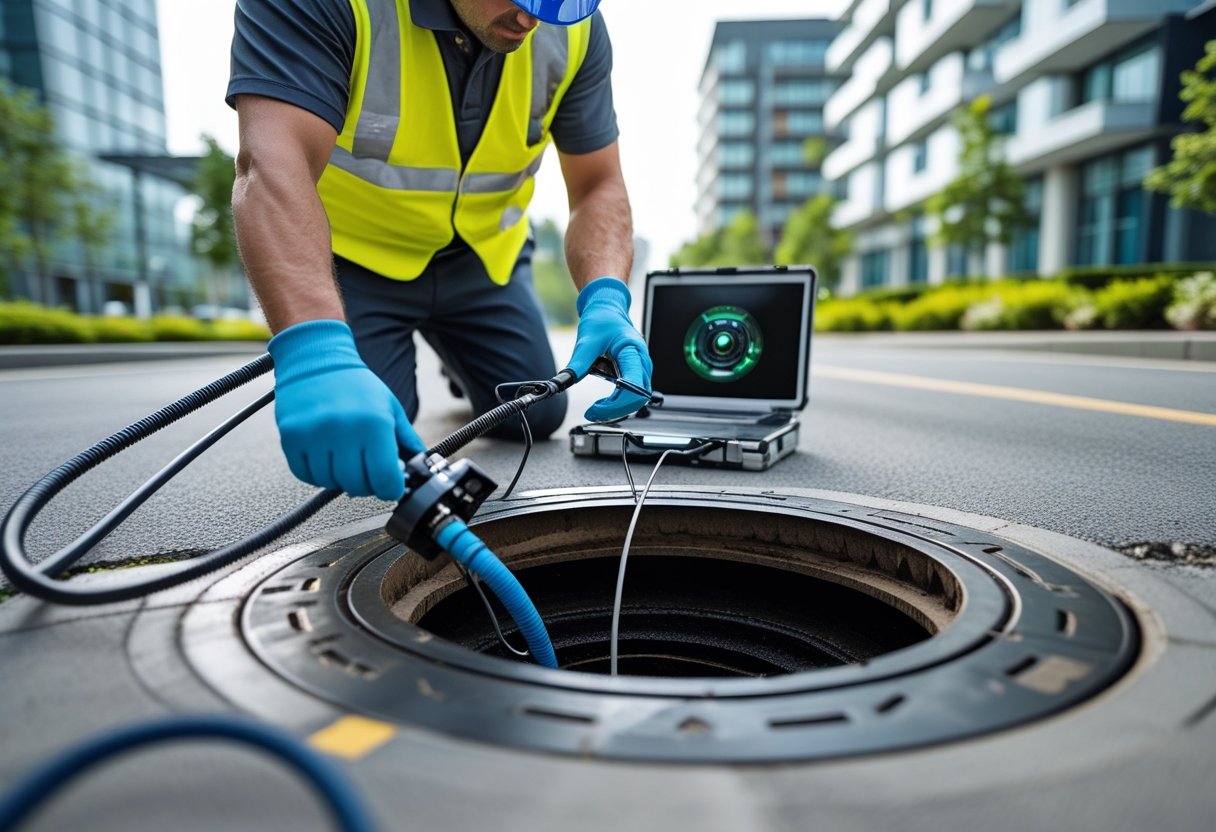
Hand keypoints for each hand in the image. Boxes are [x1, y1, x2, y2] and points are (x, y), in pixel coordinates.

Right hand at [268, 320, 424, 499]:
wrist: (316, 359)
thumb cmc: (355, 385)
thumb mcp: (390, 407)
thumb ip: (406, 439)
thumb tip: (420, 466)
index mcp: (374, 424)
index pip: (385, 479)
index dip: (391, 489)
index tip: (390, 486)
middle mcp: (344, 431)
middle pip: (357, 485)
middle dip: (366, 484)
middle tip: (367, 471)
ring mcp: (314, 435)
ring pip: (330, 482)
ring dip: (340, 477)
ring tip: (344, 457)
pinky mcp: (291, 438)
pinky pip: (306, 475)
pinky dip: (317, 474)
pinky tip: (325, 457)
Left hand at [565, 277, 652, 421]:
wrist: (608, 308)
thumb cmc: (601, 320)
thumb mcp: (586, 341)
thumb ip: (577, 364)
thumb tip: (562, 384)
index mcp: (633, 351)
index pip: (633, 388)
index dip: (615, 405)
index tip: (595, 409)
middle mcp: (642, 362)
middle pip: (638, 398)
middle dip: (615, 410)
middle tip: (592, 413)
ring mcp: (641, 368)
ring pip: (637, 399)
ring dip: (617, 408)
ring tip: (596, 410)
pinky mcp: (636, 372)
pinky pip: (632, 394)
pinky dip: (618, 403)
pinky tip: (603, 403)